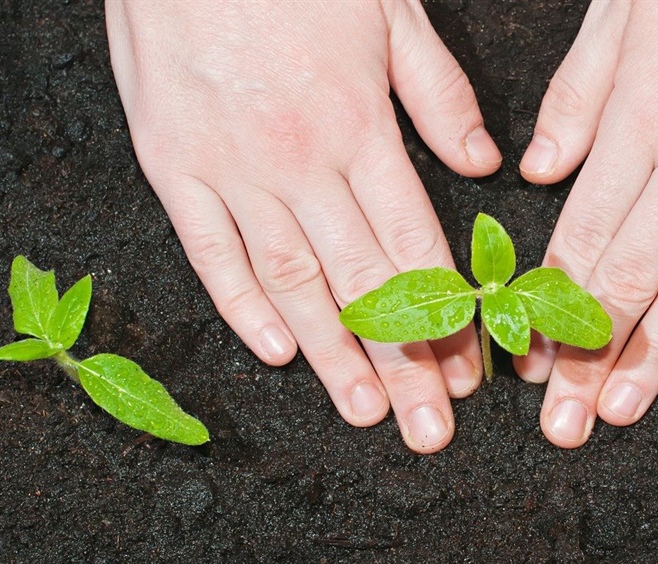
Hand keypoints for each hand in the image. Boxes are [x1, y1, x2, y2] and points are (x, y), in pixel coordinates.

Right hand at [106, 1, 501, 452]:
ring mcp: (230, 167)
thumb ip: (438, 94)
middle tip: (426, 427)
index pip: (413, 244)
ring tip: (363, 412)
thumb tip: (484, 167)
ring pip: (290, 280)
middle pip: (361, 281)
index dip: (444, 317)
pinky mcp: (173, 164)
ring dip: (330, 354)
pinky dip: (240, 306)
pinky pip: (209, 250)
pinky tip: (275, 351)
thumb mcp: (390, 9)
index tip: (467, 371)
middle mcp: (297, 160)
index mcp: (358, 124)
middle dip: (400, 362)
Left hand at [515, 1, 657, 446]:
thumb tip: (538, 169)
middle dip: (590, 357)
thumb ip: (576, 98)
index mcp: (639, 121)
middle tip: (563, 422)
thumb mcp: (622, 12)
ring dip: (656, 353)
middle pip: (633, 277)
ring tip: (622, 409)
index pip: (584, 237)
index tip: (527, 360)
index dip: (551, 307)